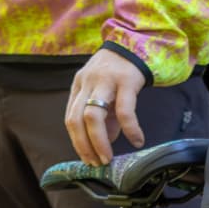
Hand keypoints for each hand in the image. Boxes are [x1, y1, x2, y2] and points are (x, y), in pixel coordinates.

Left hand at [65, 49, 147, 165]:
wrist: (136, 44)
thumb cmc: (118, 73)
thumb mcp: (105, 94)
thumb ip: (103, 118)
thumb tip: (104, 143)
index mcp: (79, 86)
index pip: (70, 119)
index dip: (77, 142)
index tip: (88, 159)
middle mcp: (88, 83)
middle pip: (76, 119)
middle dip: (84, 146)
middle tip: (96, 163)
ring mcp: (105, 81)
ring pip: (93, 116)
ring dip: (99, 142)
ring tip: (109, 158)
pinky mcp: (126, 81)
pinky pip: (124, 111)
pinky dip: (130, 129)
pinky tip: (137, 141)